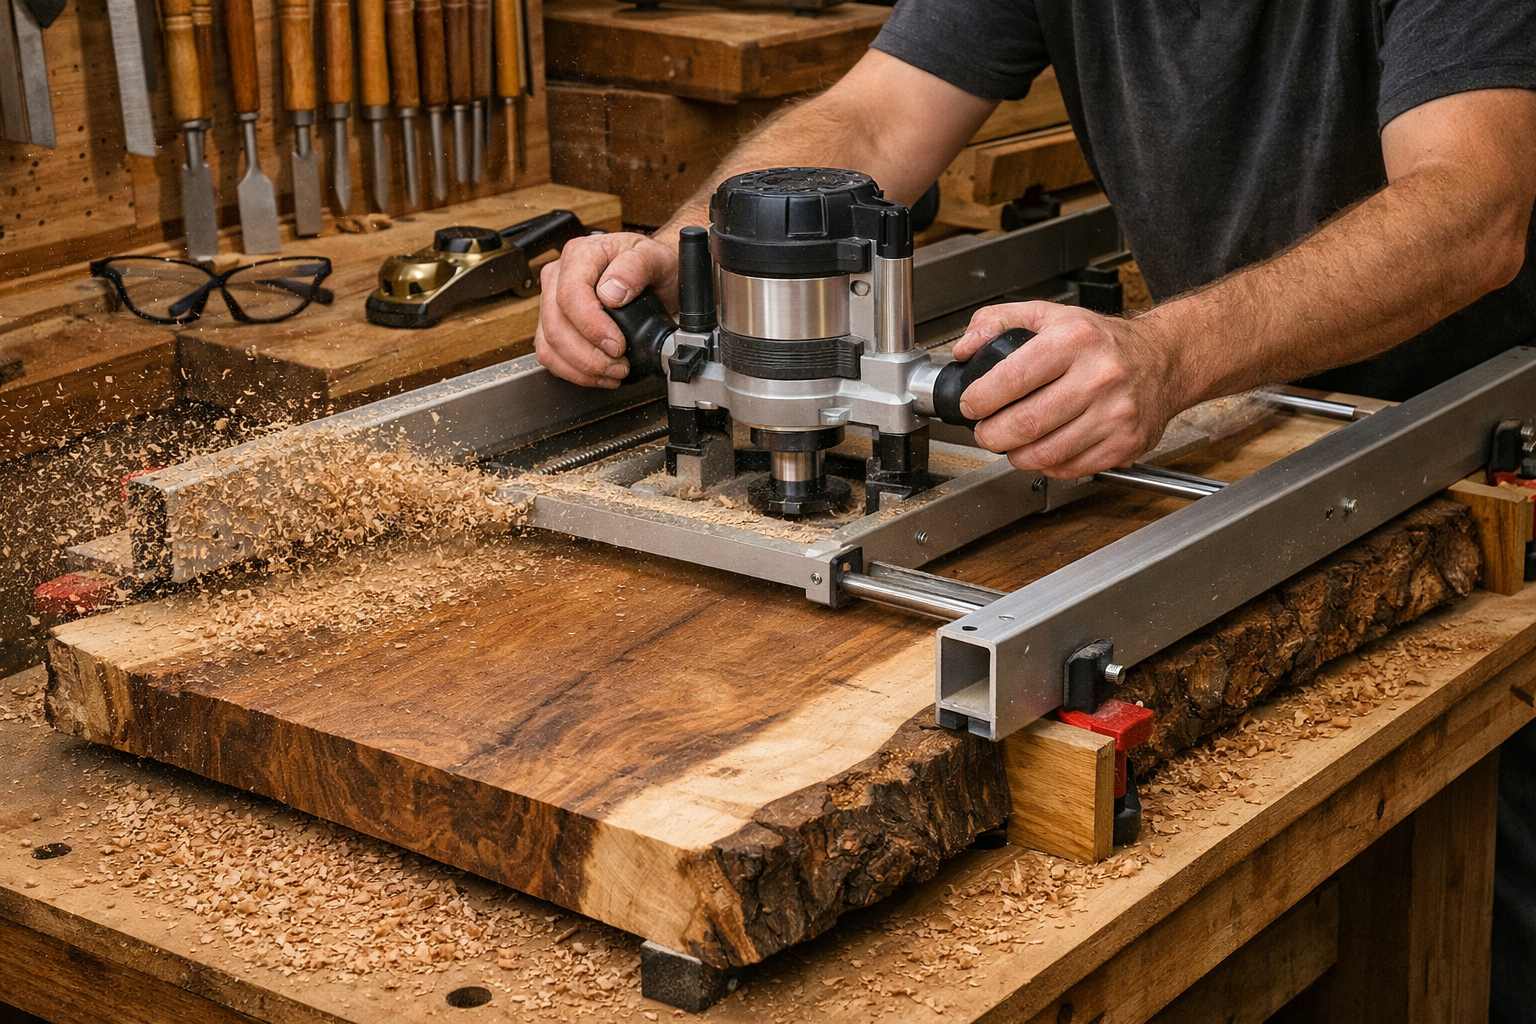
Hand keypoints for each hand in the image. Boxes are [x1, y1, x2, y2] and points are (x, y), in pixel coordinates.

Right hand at [534, 231, 679, 388]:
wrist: (654, 273)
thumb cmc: (652, 264)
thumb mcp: (655, 258)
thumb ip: (635, 268)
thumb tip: (612, 293)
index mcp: (581, 255)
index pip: (570, 294)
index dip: (591, 326)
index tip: (617, 344)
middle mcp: (559, 275)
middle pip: (556, 324)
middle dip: (588, 356)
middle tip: (619, 366)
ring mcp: (552, 300)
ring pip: (549, 344)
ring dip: (581, 368)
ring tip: (612, 373)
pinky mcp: (553, 323)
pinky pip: (550, 354)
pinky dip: (573, 371)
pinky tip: (598, 375)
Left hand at [951, 301, 1179, 477]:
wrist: (1162, 359)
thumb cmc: (1100, 340)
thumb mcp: (1048, 314)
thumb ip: (997, 322)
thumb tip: (965, 349)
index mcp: (1075, 340)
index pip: (1013, 377)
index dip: (981, 399)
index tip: (971, 405)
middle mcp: (1100, 376)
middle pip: (1027, 423)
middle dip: (992, 435)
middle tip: (985, 432)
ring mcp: (1117, 413)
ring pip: (1047, 453)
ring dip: (1015, 455)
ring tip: (1009, 443)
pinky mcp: (1126, 442)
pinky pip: (1072, 468)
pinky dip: (1046, 466)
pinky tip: (1041, 450)